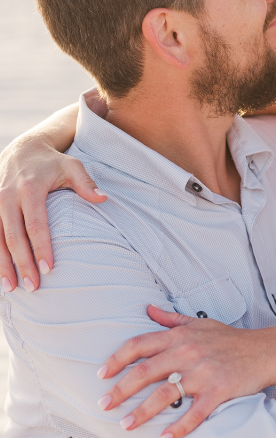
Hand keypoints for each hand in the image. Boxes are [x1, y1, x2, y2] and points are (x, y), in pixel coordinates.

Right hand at [0, 139, 104, 292]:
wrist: (22, 150)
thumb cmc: (52, 162)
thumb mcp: (72, 166)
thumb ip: (86, 183)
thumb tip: (103, 199)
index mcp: (29, 189)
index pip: (36, 224)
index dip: (41, 247)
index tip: (49, 269)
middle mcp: (7, 197)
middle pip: (13, 236)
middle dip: (22, 263)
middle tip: (32, 287)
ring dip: (2, 264)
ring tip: (12, 288)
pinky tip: (1, 273)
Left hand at [100, 306, 269, 437]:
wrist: (267, 351)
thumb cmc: (232, 339)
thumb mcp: (200, 323)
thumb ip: (171, 319)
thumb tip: (147, 308)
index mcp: (180, 337)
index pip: (139, 345)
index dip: (117, 360)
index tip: (102, 374)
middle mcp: (188, 353)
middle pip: (145, 372)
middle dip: (121, 390)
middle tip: (103, 405)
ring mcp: (203, 373)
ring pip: (165, 395)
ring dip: (142, 412)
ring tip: (126, 425)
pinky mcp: (219, 391)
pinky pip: (196, 412)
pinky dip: (180, 427)